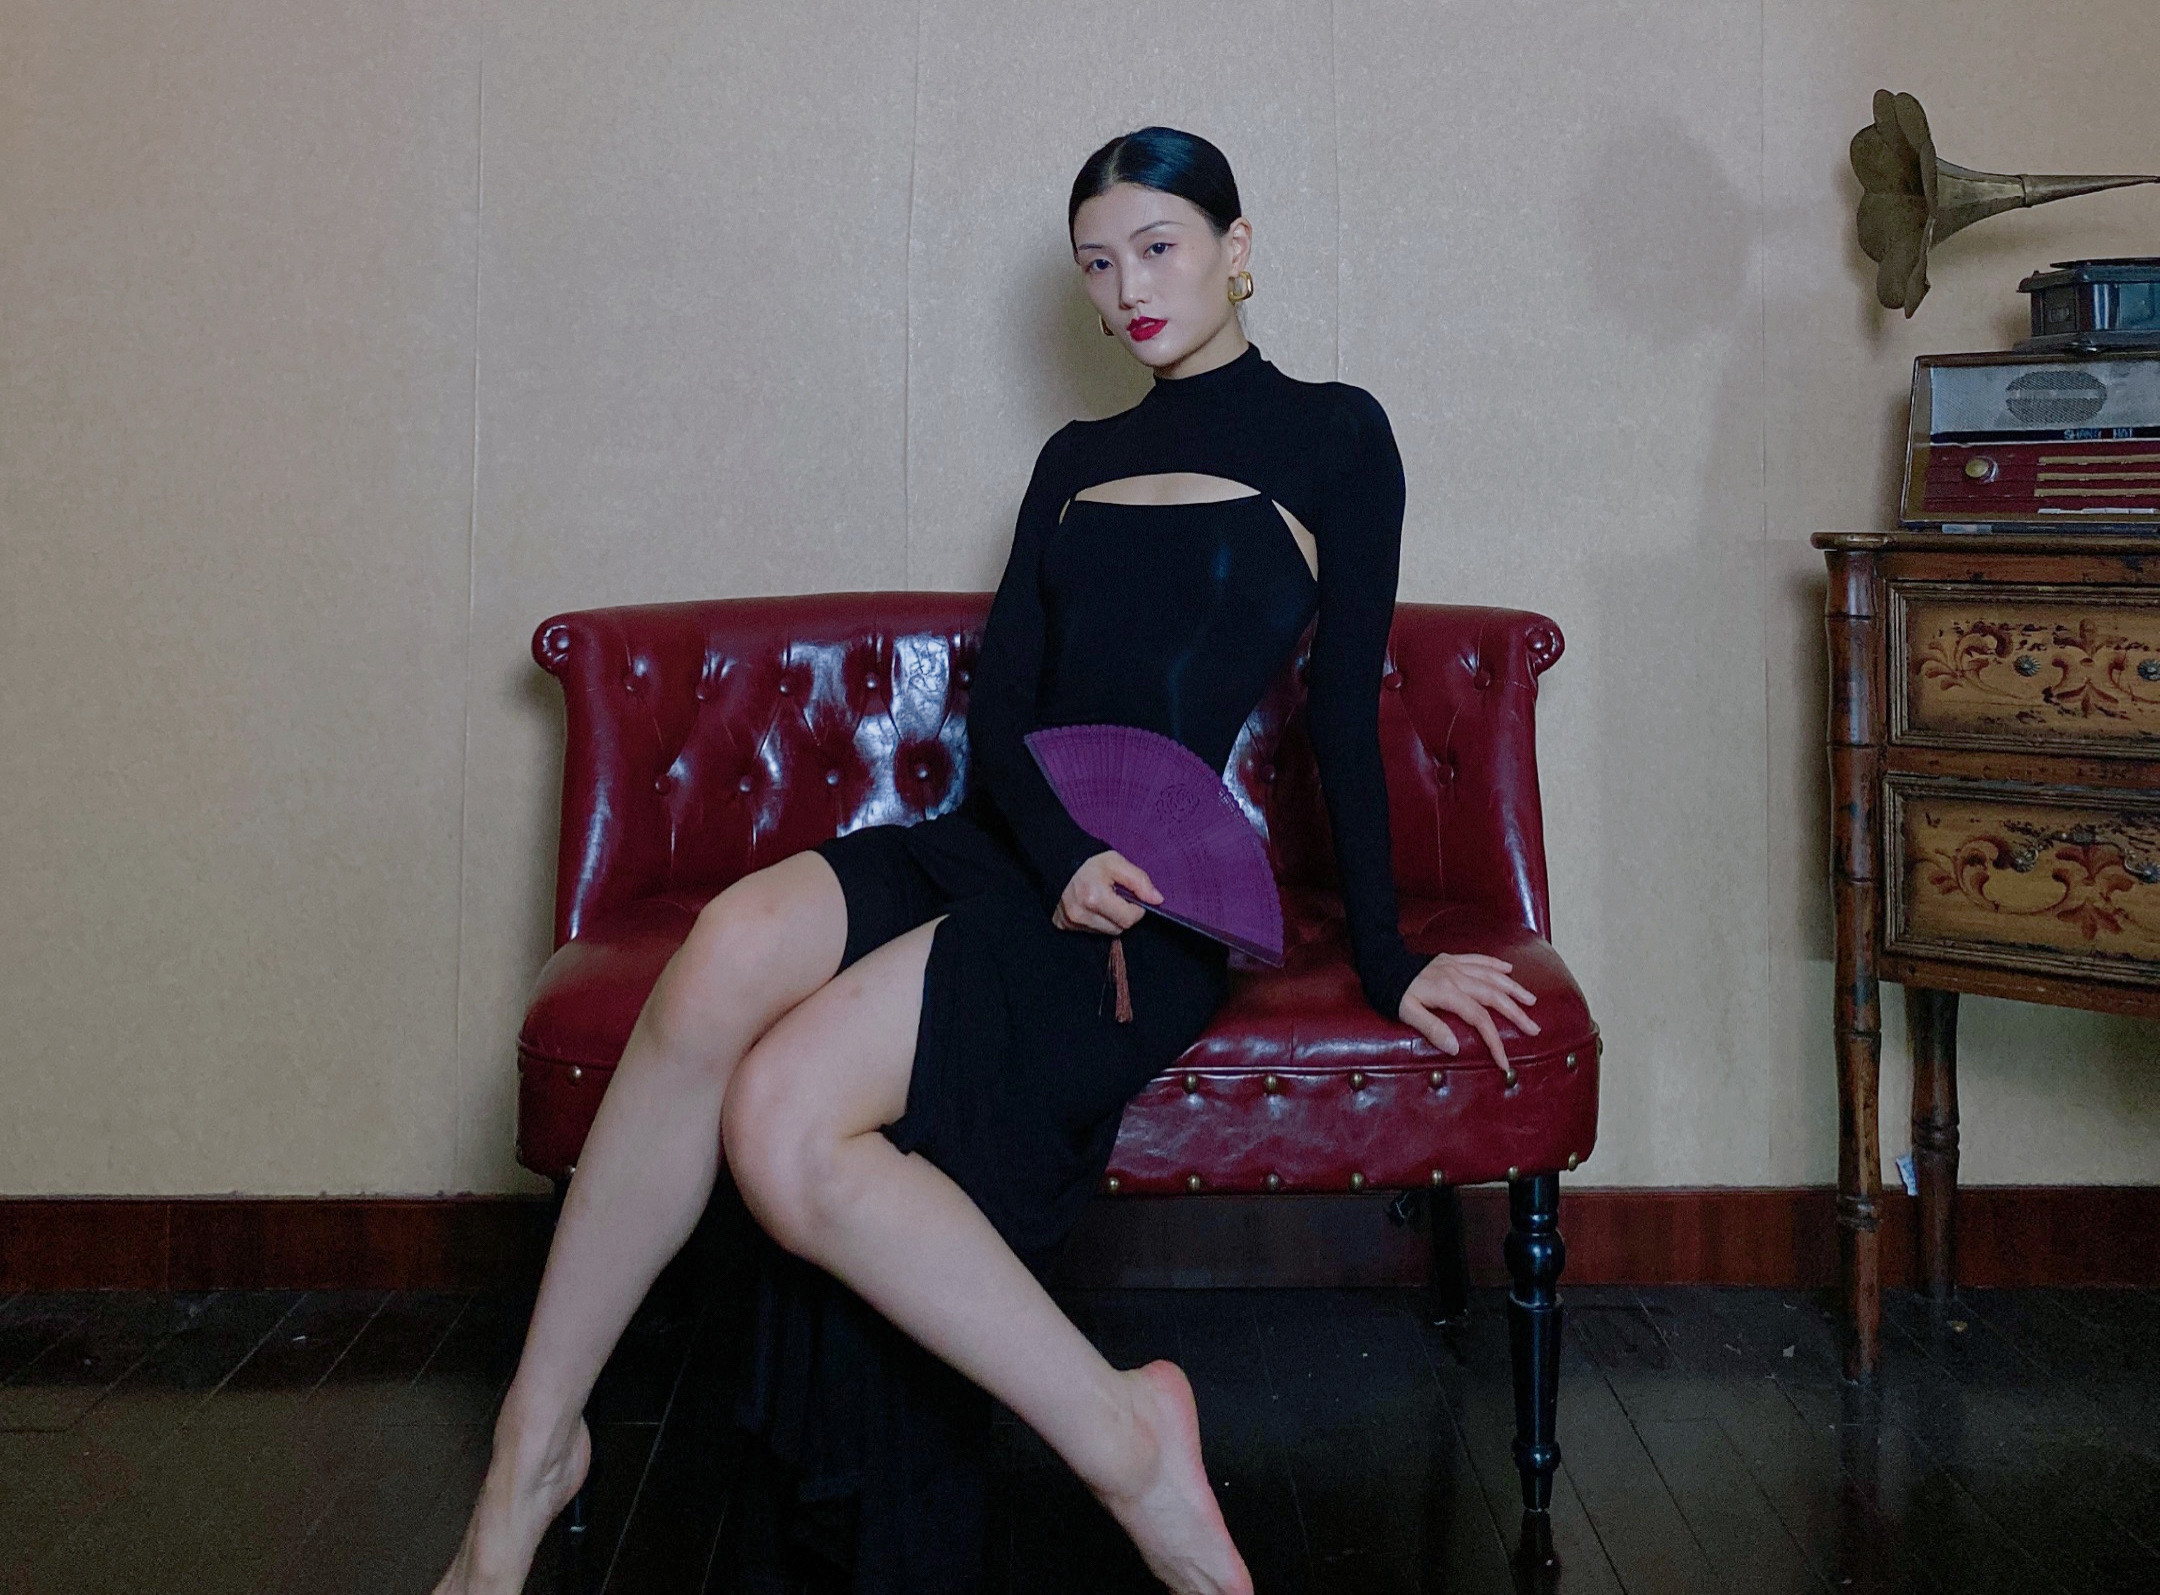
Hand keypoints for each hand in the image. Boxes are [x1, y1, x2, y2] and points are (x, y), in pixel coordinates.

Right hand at [1053, 850, 1162, 934]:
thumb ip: (1140, 881)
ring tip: (1102, 899)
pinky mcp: (1063, 925)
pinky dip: (1095, 921)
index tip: (1131, 897)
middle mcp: (1080, 914)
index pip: (1128, 919)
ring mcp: (1070, 922)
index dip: (1136, 909)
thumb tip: (1157, 900)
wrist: (1058, 860)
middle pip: (1118, 929)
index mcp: (1094, 898)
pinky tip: (1090, 906)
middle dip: (1123, 915)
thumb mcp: (1117, 863)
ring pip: (1105, 932)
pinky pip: (1090, 931)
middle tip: (1116, 897)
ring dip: (1109, 919)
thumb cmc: (1089, 862)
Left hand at [1398, 953, 1539, 1071]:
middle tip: (1534, 1029)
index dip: (1494, 1041)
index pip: (1480, 1020)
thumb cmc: (1391, 992)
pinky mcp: (1450, 959)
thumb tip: (1455, 1049)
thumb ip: (1431, 1028)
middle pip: (1494, 996)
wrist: (1380, 962)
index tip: (1504, 1061)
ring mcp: (1455, 966)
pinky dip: (1495, 964)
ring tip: (1531, 1001)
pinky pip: (1479, 959)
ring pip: (1492, 976)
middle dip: (1516, 1014)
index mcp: (1448, 993)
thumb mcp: (1406, 1012)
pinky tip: (1508, 969)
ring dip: (1513, 988)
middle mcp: (1457, 978)